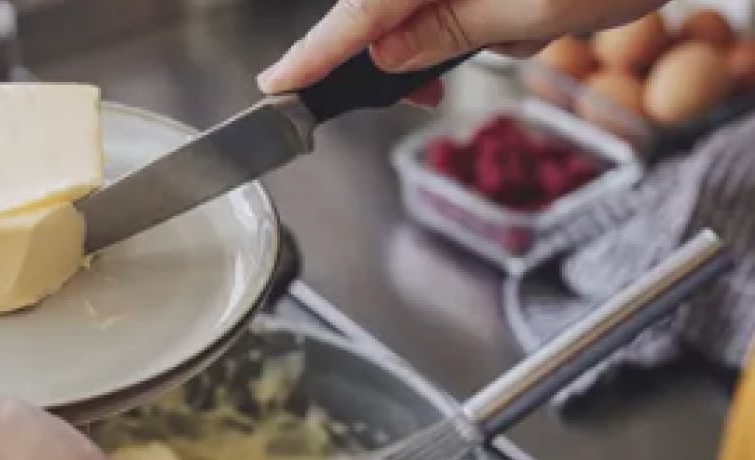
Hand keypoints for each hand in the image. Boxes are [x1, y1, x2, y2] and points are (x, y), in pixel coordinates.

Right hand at [258, 0, 668, 95]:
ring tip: (521, 35)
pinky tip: (529, 17)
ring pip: (424, 3)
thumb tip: (386, 53)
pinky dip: (485, 13)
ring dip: (460, 32)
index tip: (277, 85)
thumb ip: (451, 31)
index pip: (359, 11)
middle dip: (401, 50)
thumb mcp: (538, 9)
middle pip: (384, 4)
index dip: (314, 53)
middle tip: (419, 96)